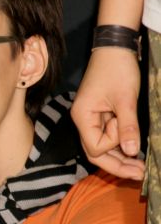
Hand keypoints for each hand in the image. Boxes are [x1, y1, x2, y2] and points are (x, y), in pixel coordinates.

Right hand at [71, 48, 144, 179]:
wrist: (115, 48)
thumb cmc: (117, 70)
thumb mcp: (126, 99)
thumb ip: (128, 127)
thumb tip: (132, 152)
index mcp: (82, 117)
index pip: (95, 146)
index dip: (113, 145)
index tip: (129, 133)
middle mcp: (83, 121)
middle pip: (96, 152)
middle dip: (117, 164)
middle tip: (140, 175)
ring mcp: (91, 119)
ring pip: (102, 146)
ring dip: (120, 157)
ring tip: (140, 168)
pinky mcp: (100, 115)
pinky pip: (107, 136)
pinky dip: (120, 144)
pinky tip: (133, 151)